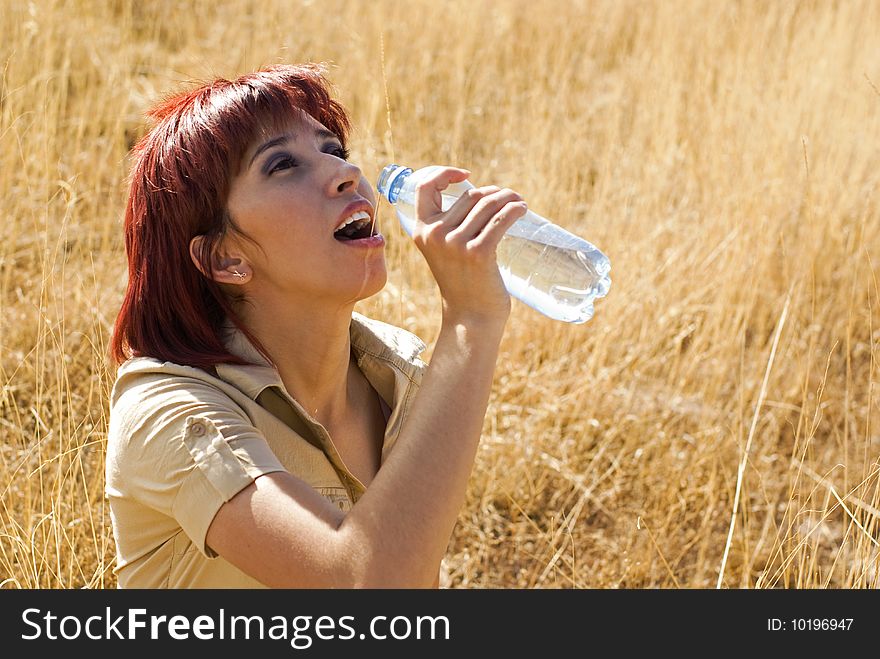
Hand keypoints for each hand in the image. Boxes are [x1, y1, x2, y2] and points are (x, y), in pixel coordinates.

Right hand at [410, 167, 527, 323]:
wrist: (470, 317)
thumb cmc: (462, 282)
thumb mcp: (444, 250)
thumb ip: (449, 225)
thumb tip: (481, 195)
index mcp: (421, 231)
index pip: (426, 186)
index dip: (445, 173)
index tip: (467, 176)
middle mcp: (435, 234)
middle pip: (470, 196)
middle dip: (493, 192)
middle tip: (509, 199)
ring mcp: (456, 244)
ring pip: (488, 204)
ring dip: (508, 198)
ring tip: (519, 203)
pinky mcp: (478, 254)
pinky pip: (501, 220)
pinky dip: (515, 209)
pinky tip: (522, 209)